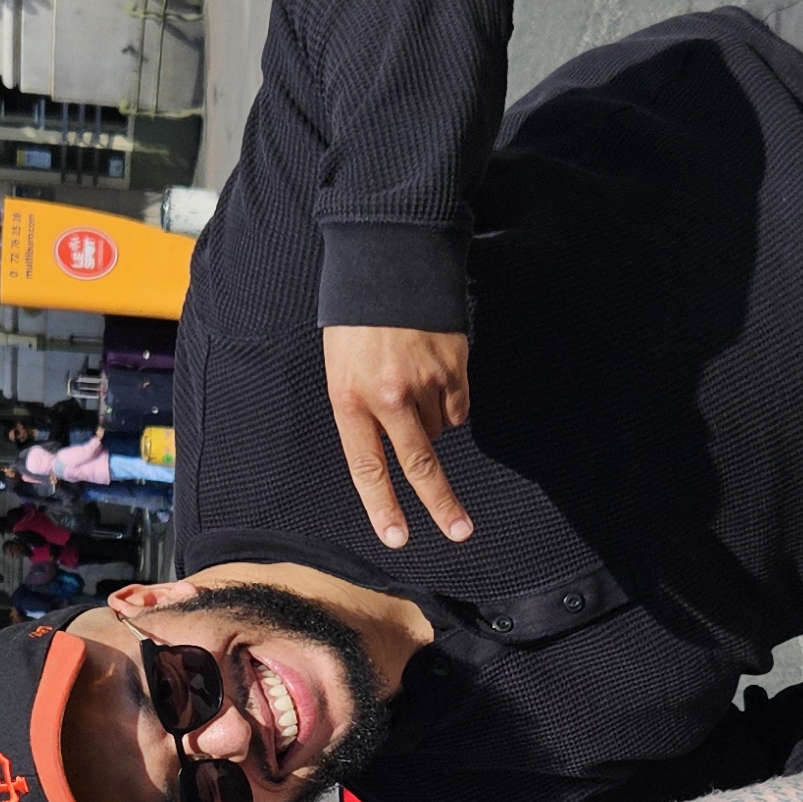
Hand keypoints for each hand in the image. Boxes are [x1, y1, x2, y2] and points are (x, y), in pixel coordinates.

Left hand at [324, 324, 475, 547]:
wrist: (388, 263)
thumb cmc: (357, 322)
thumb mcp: (341, 368)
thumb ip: (364, 411)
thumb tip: (400, 444)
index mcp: (351, 398)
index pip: (368, 465)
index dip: (383, 505)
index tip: (397, 538)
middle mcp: (390, 395)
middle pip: (420, 463)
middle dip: (441, 504)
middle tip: (461, 532)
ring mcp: (425, 382)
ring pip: (438, 430)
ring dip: (430, 421)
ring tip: (412, 382)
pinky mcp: (453, 367)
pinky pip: (457, 407)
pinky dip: (450, 403)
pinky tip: (434, 376)